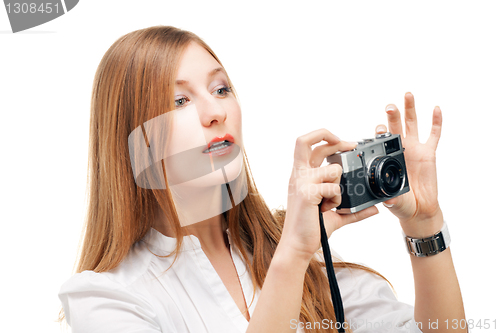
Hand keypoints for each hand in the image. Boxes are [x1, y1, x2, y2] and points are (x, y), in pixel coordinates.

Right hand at [280, 129, 378, 261]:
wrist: (298, 245)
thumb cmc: (311, 228)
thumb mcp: (335, 215)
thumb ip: (354, 209)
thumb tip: (374, 209)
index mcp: (302, 175)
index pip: (309, 146)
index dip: (327, 138)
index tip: (346, 144)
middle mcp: (298, 175)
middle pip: (305, 141)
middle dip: (330, 137)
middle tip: (351, 145)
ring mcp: (301, 183)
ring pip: (333, 169)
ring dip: (340, 185)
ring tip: (331, 202)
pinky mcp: (306, 193)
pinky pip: (334, 188)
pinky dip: (337, 199)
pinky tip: (328, 209)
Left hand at [376, 92, 443, 236]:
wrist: (417, 209)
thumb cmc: (401, 203)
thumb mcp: (392, 199)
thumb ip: (390, 197)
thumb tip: (388, 198)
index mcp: (387, 158)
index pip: (380, 142)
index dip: (379, 134)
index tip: (377, 128)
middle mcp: (399, 150)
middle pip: (395, 127)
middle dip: (392, 116)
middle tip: (390, 106)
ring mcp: (414, 149)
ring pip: (412, 125)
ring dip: (410, 110)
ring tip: (407, 95)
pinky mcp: (429, 153)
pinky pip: (434, 135)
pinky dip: (436, 122)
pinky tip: (436, 109)